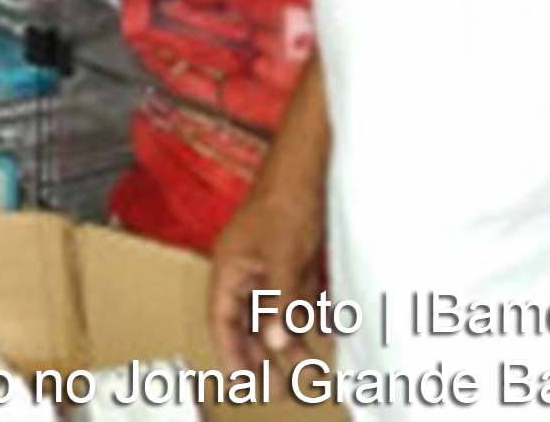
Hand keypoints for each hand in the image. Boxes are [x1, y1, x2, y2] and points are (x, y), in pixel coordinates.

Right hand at [210, 175, 328, 371]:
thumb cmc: (286, 196)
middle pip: (250, 320)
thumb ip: (281, 300)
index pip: (222, 318)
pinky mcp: (297, 258)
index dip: (229, 350)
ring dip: (292, 339)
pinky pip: (300, 297)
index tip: (242, 380)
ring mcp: (272, 263)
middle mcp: (247, 268)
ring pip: (278, 312)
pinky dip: (311, 316)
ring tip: (310, 369)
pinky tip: (328, 331)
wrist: (312, 163)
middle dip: (263, 354)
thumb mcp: (283, 254)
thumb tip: (278, 343)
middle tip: (279, 387)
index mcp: (230, 266)